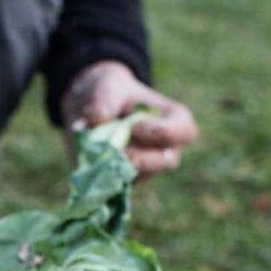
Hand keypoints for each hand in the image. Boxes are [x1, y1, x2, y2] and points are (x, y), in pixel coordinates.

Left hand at [61, 61, 198, 178]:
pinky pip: (114, 186)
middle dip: (143, 159)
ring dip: (119, 168)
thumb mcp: (107, 84)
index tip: (137, 126)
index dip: (165, 132)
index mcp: (173, 121)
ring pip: (140, 177)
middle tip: (122, 153)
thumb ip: (105, 99)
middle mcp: (164, 149)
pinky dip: (99, 175)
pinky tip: (86, 163)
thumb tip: (97, 119)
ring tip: (96, 154)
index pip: (184, 131)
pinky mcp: (121, 181)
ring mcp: (144, 169)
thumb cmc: (111, 92)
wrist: (91, 109)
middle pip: (166, 161)